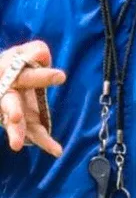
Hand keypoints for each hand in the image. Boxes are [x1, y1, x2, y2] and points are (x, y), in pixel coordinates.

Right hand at [0, 41, 65, 156]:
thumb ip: (34, 52)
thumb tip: (42, 55)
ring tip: (16, 145)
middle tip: (16, 117)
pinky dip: (43, 142)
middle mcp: (6, 94)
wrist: (5, 76)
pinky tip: (56, 150)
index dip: (41, 76)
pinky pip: (32, 133)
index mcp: (6, 73)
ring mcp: (12, 111)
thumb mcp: (25, 52)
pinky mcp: (24, 122)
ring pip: (14, 123)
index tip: (62, 76)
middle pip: (8, 103)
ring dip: (16, 133)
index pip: (23, 75)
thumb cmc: (18, 62)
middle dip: (12, 110)